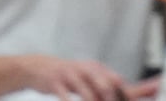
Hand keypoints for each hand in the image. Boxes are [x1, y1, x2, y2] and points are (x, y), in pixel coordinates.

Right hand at [18, 54, 136, 100]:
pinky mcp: (55, 83)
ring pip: (86, 93)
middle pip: (105, 86)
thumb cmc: (69, 75)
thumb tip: (126, 92)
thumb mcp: (86, 74)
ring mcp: (70, 75)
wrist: (39, 67)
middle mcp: (86, 69)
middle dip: (110, 100)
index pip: (116, 81)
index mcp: (96, 67)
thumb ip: (103, 82)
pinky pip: (65, 97)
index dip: (123, 95)